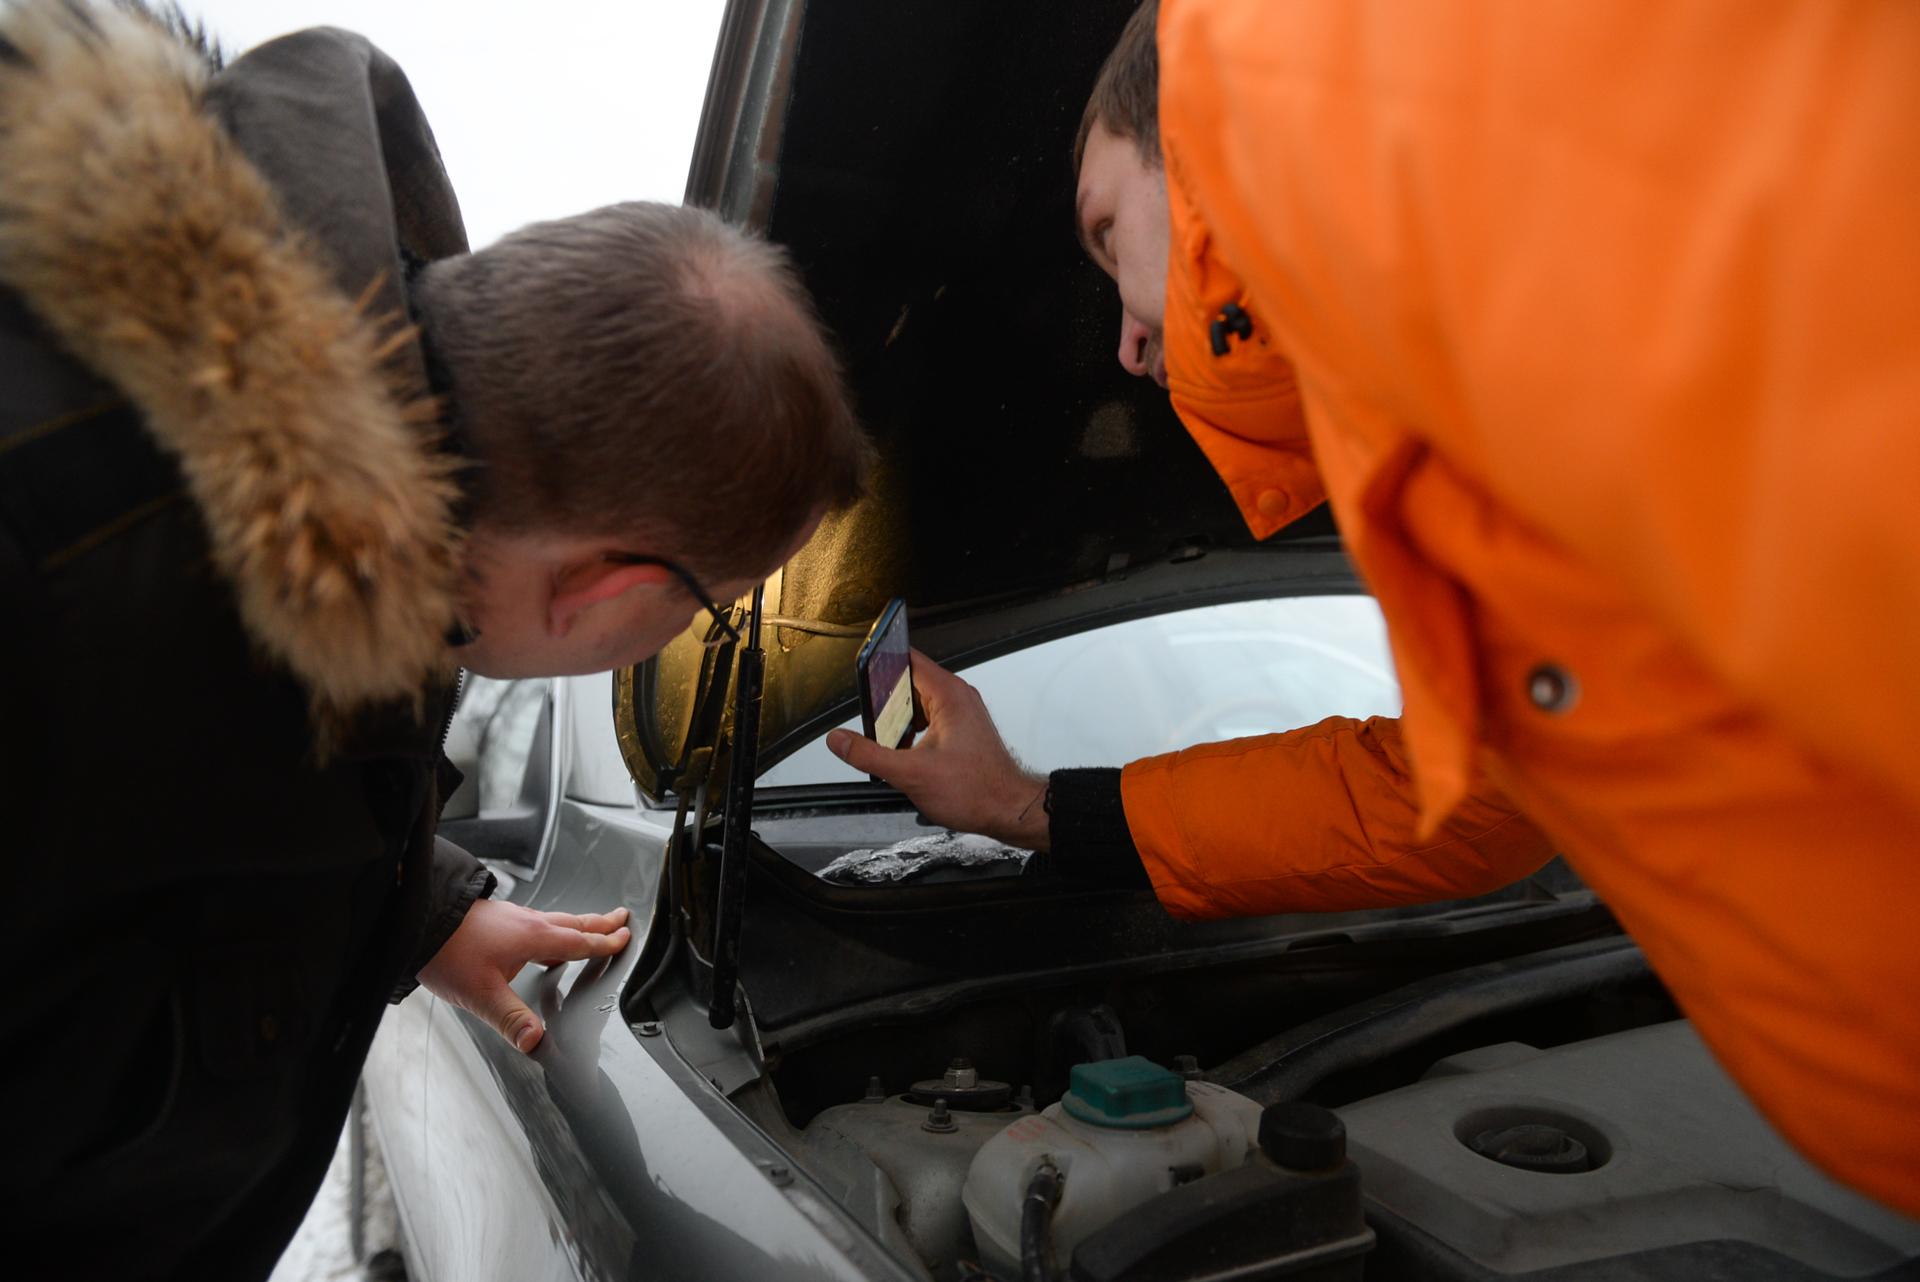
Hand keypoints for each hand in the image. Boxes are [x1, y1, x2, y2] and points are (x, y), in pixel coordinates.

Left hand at [417, 899, 631, 1052]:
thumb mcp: (482, 995)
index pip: (579, 942)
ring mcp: (511, 917)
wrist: (417, 920)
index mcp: (533, 938)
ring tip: (589, 926)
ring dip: (578, 923)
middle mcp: (527, 923)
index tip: (624, 937)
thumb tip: (537, 1042)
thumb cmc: (448, 952)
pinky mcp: (496, 918)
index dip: (604, 943)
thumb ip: (513, 1020)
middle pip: (573, 923)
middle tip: (620, 918)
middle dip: (599, 923)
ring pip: (555, 919)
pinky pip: (536, 920)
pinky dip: (552, 925)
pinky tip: (540, 935)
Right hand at [827, 650, 1050, 848]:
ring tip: (886, 742)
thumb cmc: (976, 790)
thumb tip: (839, 741)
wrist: (1009, 810)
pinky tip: (904, 754)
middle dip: (886, 700)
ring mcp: (962, 714)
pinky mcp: (962, 731)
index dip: (881, 664)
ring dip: (899, 720)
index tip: (861, 672)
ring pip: (919, 704)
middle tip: (870, 721)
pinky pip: (930, 720)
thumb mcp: (910, 774)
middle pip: (910, 683)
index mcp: (948, 695)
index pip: (908, 660)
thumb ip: (869, 754)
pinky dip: (913, 732)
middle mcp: (958, 698)